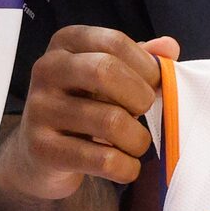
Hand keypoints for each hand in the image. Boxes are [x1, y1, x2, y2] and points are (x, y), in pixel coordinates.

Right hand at [6, 27, 180, 198]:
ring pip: (111, 121)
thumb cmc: (84, 105)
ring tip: (136, 143)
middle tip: (144, 112)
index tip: (154, 85)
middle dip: (141, 96)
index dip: (147, 66)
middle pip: (106, 71)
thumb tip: (169, 47)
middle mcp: (46, 69)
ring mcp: (39, 109)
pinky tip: (125, 166)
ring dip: (137, 139)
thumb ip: (141, 60)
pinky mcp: (42, 149)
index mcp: (65, 43)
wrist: (40, 153)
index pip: (115, 43)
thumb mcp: (109, 77)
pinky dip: (126, 168)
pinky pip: (103, 159)